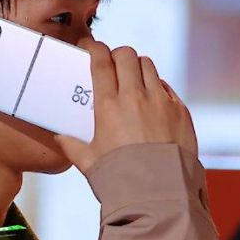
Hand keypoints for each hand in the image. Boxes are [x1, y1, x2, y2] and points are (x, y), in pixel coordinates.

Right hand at [53, 37, 197, 174]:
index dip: (94, 48)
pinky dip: (157, 86)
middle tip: (112, 63)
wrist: (159, 194)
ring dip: (137, 66)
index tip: (89, 46)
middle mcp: (135, 97)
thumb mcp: (89, 162)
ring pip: (148, 65)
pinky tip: (151, 99)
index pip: (100, 61)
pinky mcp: (179, 110)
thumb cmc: (120, 178)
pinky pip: (166, 86)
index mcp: (108, 105)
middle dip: (116, 54)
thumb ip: (72, 146)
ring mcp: (160, 101)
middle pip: (125, 55)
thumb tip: (60, 139)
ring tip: (133, 78)